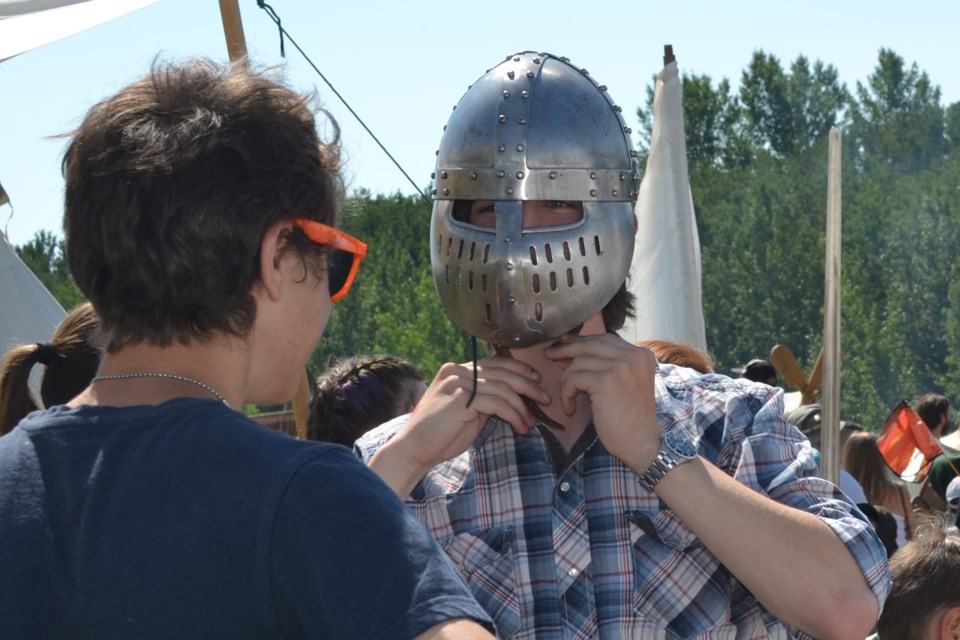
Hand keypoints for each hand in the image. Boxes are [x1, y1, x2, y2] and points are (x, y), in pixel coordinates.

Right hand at [384, 358, 548, 483]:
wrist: (415, 449)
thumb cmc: (441, 434)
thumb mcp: (467, 410)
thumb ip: (485, 398)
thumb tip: (515, 397)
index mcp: (457, 370)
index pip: (495, 363)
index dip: (519, 370)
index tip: (537, 380)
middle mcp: (457, 371)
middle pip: (503, 372)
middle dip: (528, 385)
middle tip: (545, 399)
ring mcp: (458, 383)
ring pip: (503, 389)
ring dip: (522, 407)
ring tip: (530, 422)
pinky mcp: (461, 399)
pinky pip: (498, 403)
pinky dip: (514, 415)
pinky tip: (519, 427)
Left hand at [543, 334, 661, 470]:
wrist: (641, 443)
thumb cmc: (629, 419)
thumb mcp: (621, 384)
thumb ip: (602, 365)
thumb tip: (568, 351)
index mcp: (641, 355)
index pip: (604, 339)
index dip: (581, 341)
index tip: (564, 344)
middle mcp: (634, 356)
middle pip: (590, 344)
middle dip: (566, 349)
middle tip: (549, 355)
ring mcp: (621, 367)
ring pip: (578, 362)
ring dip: (567, 381)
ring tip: (569, 399)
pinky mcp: (606, 381)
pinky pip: (574, 379)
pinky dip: (567, 394)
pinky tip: (571, 409)